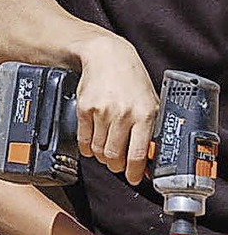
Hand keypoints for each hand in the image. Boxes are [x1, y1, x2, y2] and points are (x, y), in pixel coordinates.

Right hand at [76, 35, 158, 184]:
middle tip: (118, 164)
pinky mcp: (84, 109)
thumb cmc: (130, 78)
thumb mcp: (149, 101)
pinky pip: (84, 140)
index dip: (134, 172)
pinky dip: (88, 147)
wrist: (106, 55)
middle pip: (114, 156)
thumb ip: (149, 129)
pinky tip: (93, 142)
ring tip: (106, 150)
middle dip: (116, 166)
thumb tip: (148, 158)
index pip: (137, 154)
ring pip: (98, 151)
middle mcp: (123, 114)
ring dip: (102, 156)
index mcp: (144, 114)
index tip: (133, 178)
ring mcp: (102, 112)